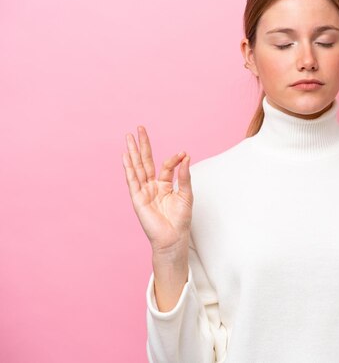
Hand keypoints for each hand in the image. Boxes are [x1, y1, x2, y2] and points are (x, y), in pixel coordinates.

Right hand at [122, 126, 192, 254]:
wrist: (173, 237)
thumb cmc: (180, 219)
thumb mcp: (186, 194)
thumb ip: (183, 175)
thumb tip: (185, 156)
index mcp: (164, 185)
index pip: (165, 166)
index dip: (174, 159)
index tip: (183, 154)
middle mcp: (152, 186)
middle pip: (146, 161)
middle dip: (143, 145)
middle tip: (140, 128)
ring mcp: (143, 191)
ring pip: (137, 168)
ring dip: (133, 152)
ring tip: (129, 137)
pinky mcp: (137, 198)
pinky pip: (132, 181)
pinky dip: (129, 168)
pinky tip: (125, 156)